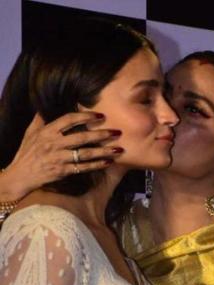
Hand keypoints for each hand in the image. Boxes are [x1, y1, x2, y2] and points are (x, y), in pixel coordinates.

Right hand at [1, 112, 121, 200]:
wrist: (21, 175)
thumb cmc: (27, 153)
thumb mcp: (30, 133)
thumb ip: (40, 120)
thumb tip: (44, 107)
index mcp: (48, 132)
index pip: (69, 120)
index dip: (85, 116)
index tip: (100, 115)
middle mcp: (54, 144)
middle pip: (82, 137)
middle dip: (101, 134)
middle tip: (117, 132)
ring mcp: (59, 158)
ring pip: (85, 153)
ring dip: (103, 151)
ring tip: (119, 149)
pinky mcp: (63, 171)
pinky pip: (83, 167)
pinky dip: (97, 165)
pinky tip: (108, 162)